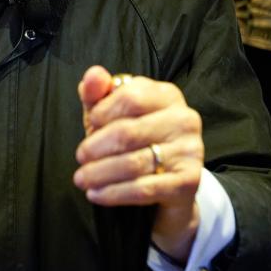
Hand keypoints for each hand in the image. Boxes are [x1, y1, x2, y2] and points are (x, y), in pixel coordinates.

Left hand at [74, 65, 203, 262]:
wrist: (171, 183)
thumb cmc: (137, 140)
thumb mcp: (113, 114)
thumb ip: (99, 94)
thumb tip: (93, 75)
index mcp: (167, 95)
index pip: (129, 97)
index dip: (102, 112)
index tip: (89, 125)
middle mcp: (184, 119)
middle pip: (128, 132)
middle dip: (95, 147)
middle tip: (80, 157)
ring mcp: (190, 151)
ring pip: (133, 163)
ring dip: (99, 173)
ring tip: (81, 179)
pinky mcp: (189, 182)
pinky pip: (143, 189)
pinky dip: (114, 193)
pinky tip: (96, 194)